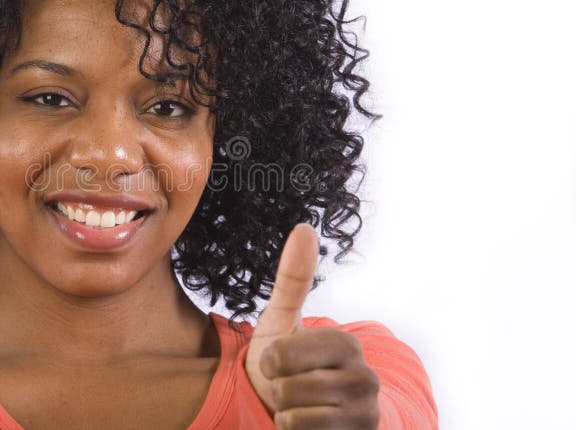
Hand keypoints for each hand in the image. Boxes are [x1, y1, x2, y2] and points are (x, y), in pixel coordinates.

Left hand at [244, 223, 379, 428]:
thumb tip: (304, 227)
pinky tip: (306, 425)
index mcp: (347, 344)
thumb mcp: (281, 320)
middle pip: (289, 387)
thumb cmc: (286, 362)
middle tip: (289, 386)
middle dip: (277, 389)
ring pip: (296, 416)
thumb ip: (293, 278)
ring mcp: (365, 414)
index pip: (286, 354)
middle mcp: (365, 378)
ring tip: (297, 405)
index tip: (277, 361)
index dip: (271, 360)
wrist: (295, 410)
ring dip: (284, 413)